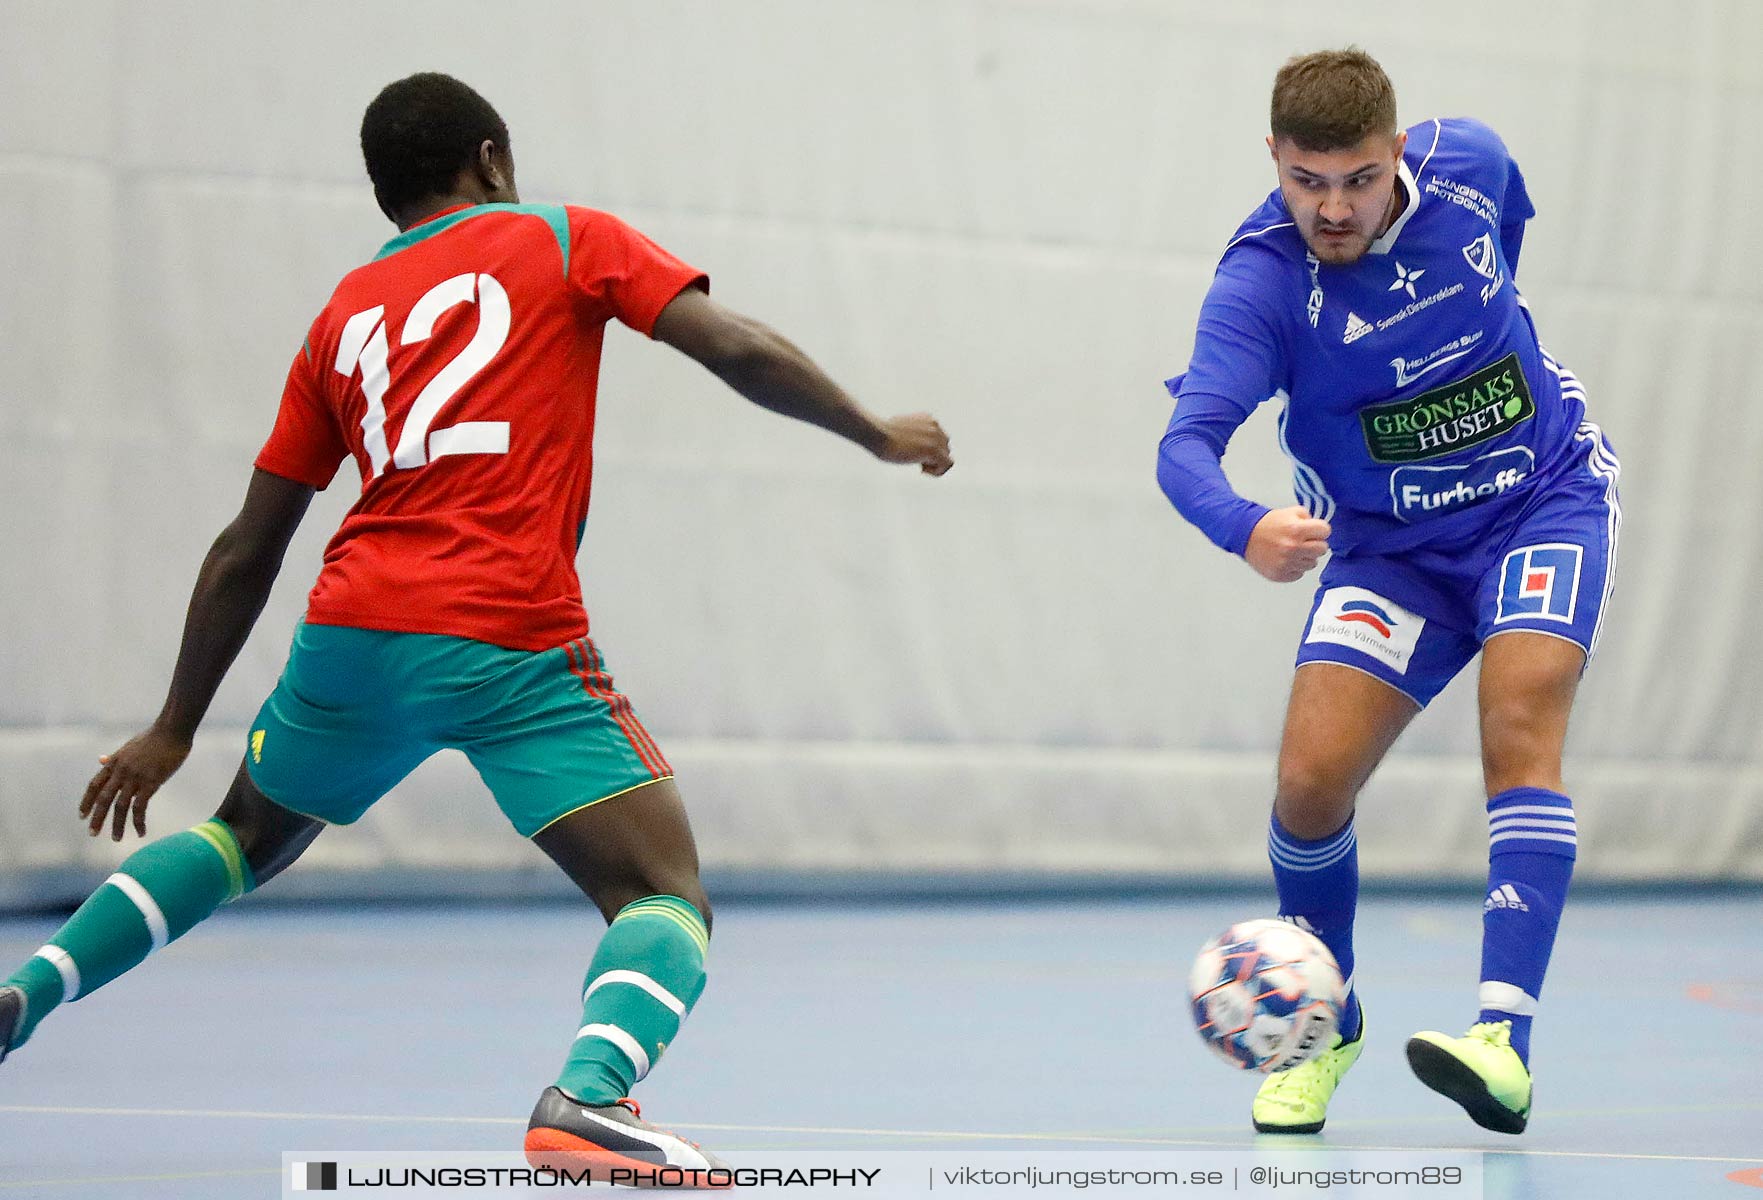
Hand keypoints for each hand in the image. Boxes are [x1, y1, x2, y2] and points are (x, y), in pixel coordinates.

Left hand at [79, 724, 191, 840]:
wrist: (172, 731)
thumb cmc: (154, 737)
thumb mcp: (129, 746)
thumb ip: (114, 757)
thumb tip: (100, 760)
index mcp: (114, 762)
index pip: (94, 785)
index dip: (86, 801)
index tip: (81, 816)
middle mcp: (121, 771)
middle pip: (103, 799)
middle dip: (97, 818)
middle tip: (92, 833)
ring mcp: (135, 777)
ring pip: (120, 806)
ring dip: (117, 825)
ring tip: (116, 838)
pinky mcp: (151, 783)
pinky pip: (140, 807)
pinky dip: (138, 822)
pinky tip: (141, 832)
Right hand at [875, 413, 952, 475]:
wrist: (878, 434)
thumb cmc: (880, 434)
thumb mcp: (897, 429)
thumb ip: (909, 434)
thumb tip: (907, 444)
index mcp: (927, 419)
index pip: (938, 437)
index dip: (928, 449)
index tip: (913, 453)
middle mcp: (935, 426)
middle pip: (945, 447)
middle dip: (932, 457)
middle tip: (915, 461)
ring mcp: (936, 437)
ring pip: (946, 456)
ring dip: (933, 464)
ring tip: (918, 465)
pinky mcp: (934, 450)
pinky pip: (947, 465)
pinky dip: (936, 472)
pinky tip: (921, 469)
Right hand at [1244, 506, 1331, 582]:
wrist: (1245, 535)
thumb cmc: (1267, 524)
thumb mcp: (1290, 512)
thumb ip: (1308, 518)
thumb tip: (1320, 530)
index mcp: (1296, 529)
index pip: (1325, 531)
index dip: (1319, 530)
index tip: (1314, 531)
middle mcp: (1293, 547)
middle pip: (1322, 549)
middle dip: (1315, 544)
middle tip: (1304, 541)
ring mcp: (1287, 563)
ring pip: (1312, 563)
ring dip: (1305, 557)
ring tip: (1292, 550)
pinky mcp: (1280, 574)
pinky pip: (1299, 574)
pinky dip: (1294, 567)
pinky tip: (1285, 559)